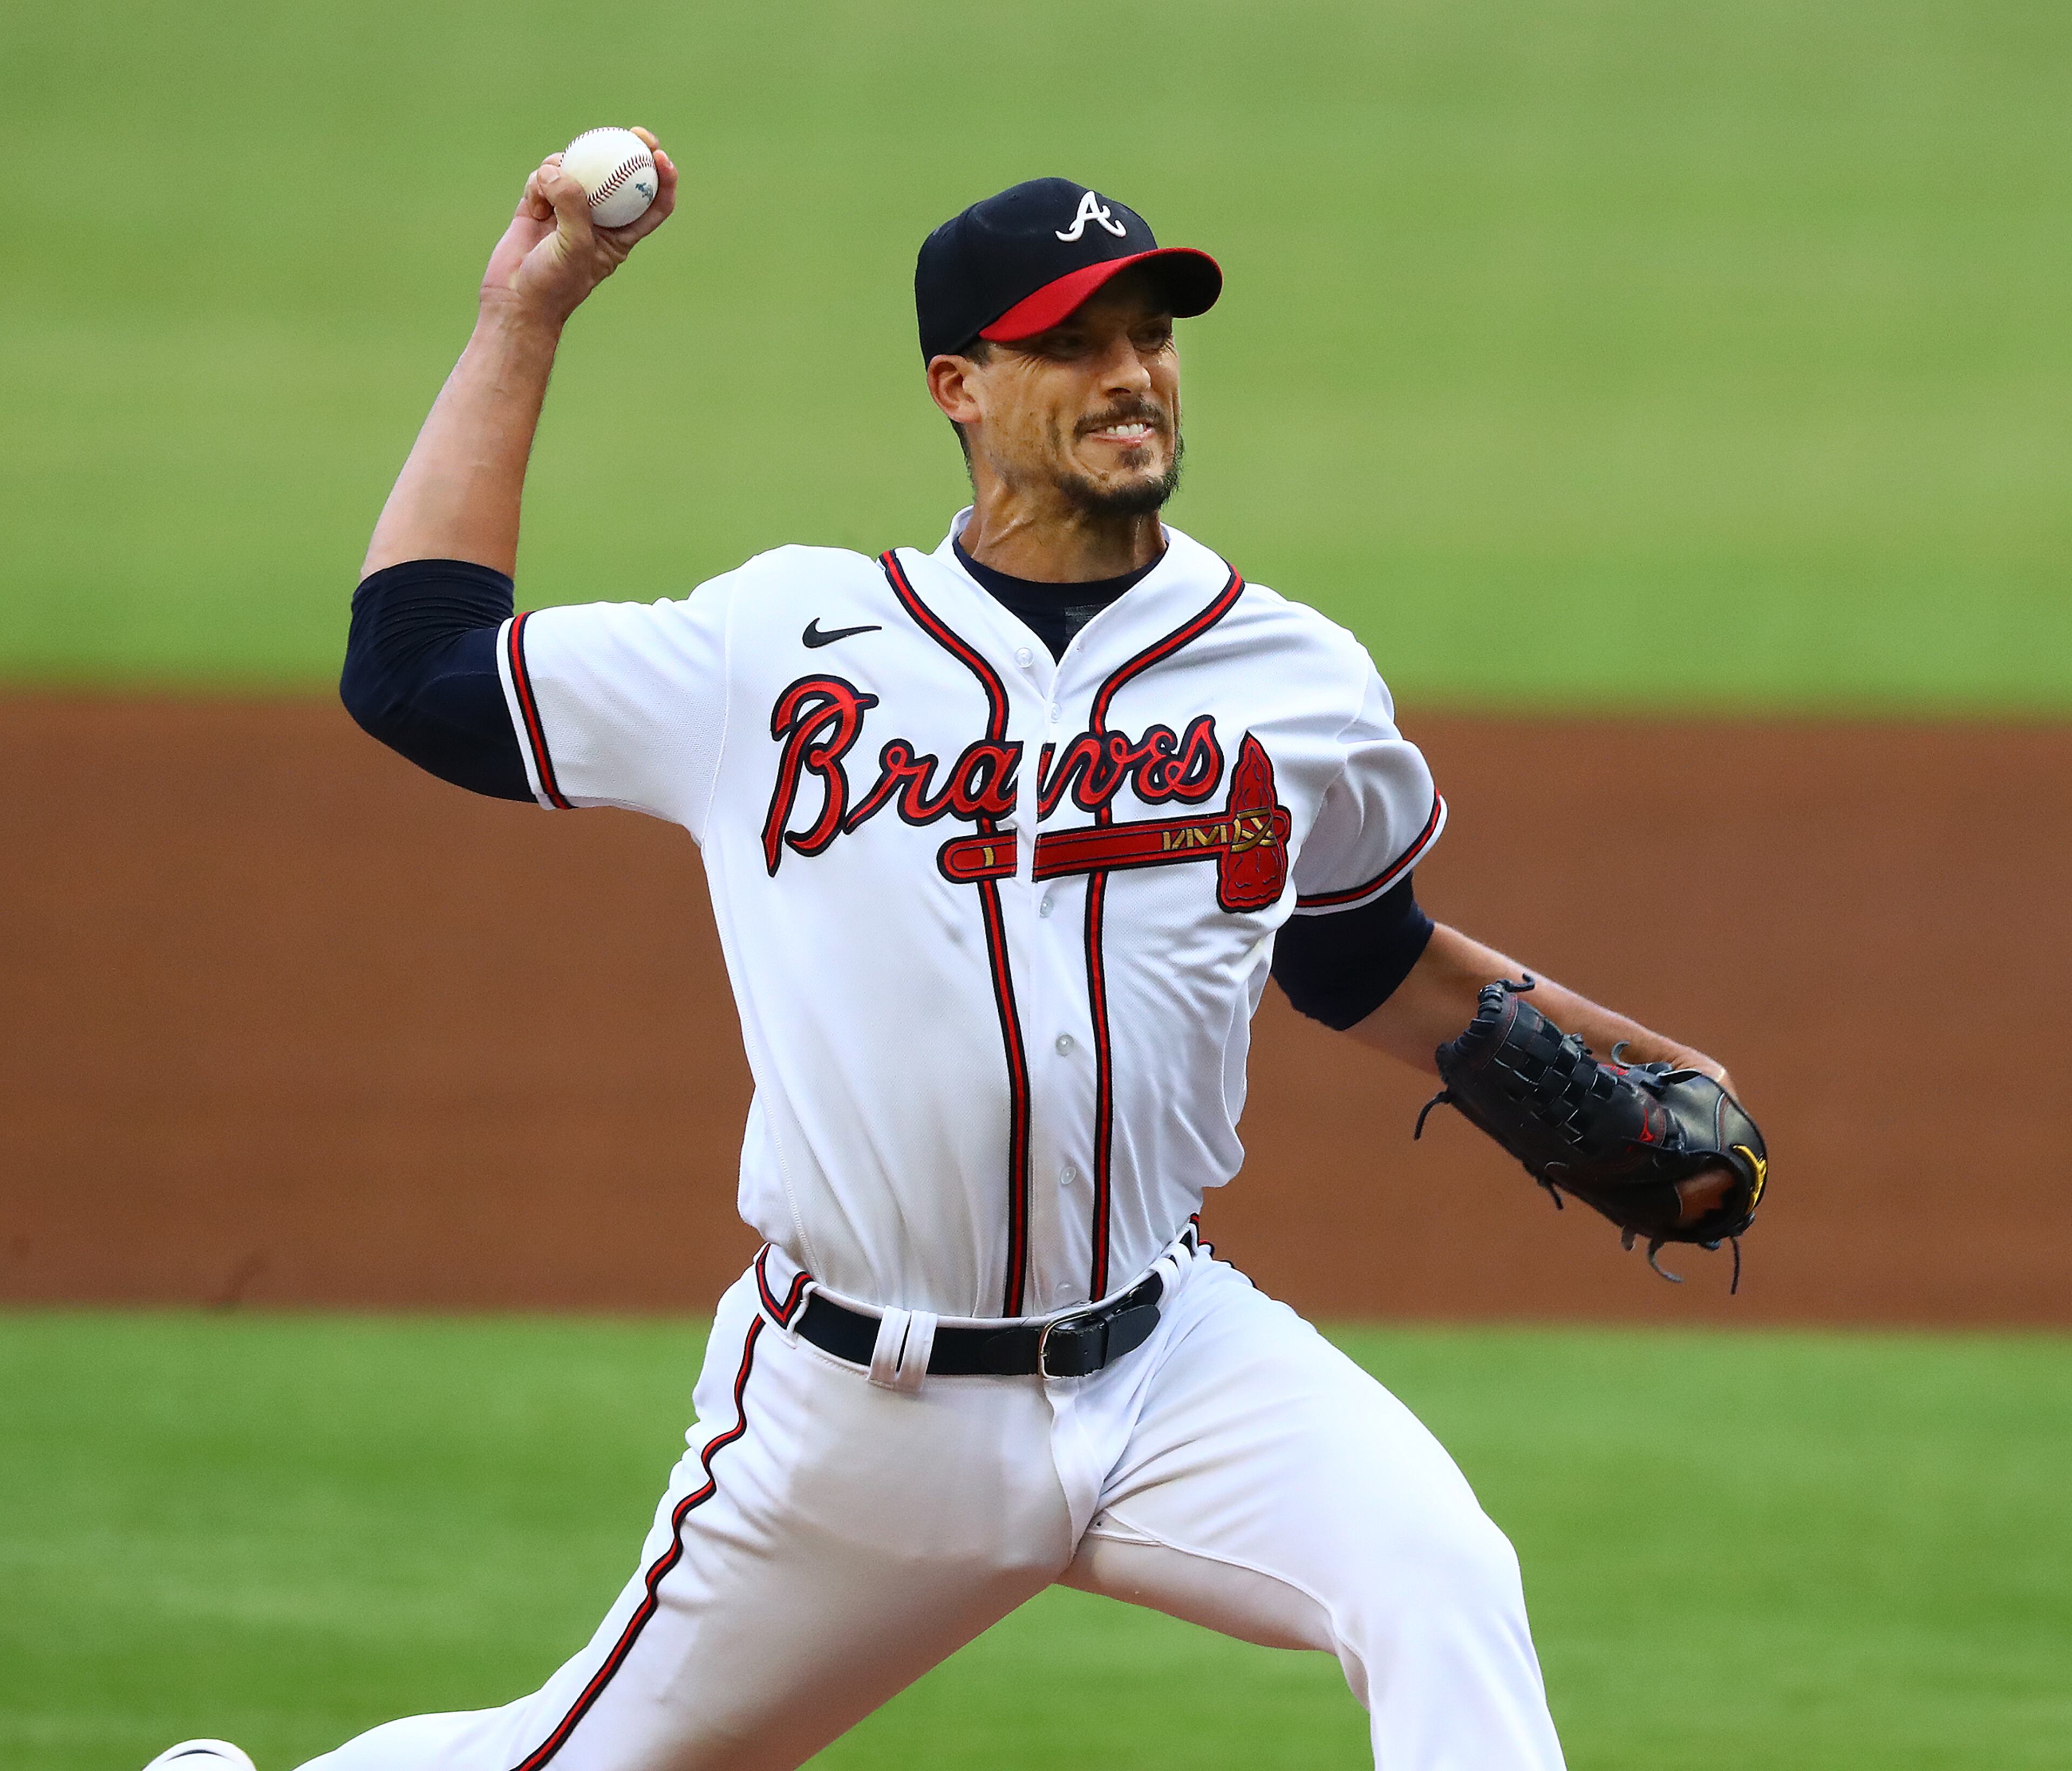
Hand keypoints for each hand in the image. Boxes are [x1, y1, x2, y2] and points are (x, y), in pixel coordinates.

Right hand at [478, 128, 677, 326]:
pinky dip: (538, 182)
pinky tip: (533, 205)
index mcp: (620, 234)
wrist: (515, 300)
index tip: (660, 155)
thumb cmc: (555, 284)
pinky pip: (543, 176)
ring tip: (549, 190)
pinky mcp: (540, 203)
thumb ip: (573, 207)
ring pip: (575, 168)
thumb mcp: (575, 247)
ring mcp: (568, 208)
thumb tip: (562, 170)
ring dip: (563, 169)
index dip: (663, 178)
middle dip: (627, 149)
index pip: (652, 203)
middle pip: (618, 175)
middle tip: (631, 132)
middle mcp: (597, 217)